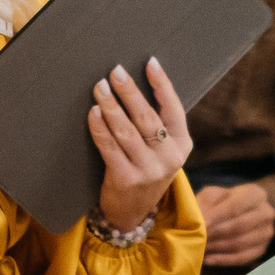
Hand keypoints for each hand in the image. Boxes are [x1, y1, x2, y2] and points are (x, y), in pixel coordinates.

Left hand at [89, 59, 192, 232]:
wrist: (132, 212)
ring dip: (110, 106)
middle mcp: (169, 157)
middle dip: (129, 91)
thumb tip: (135, 84)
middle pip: (146, 117)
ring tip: (99, 88)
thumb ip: (157, 124)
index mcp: (182, 144)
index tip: (150, 63)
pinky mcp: (126, 179)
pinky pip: (109, 147)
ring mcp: (148, 170)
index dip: (162, 84)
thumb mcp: (162, 150)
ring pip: (126, 130)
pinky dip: (100, 128)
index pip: (173, 108)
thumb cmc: (145, 169)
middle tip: (114, 72)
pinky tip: (93, 113)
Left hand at [197, 183, 274, 267]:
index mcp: (255, 194)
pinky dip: (222, 260)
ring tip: (200, 248)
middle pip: (239, 226)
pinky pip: (241, 258)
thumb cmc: (222, 203)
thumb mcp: (213, 196)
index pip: (235, 206)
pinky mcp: (261, 249)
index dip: (217, 216)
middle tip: (198, 238)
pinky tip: (208, 259)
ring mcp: (266, 232)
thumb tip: (200, 220)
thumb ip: (206, 204)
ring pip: (239, 244)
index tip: (202, 224)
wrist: (239, 214)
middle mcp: (266, 213)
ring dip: (217, 247)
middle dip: (216, 234)